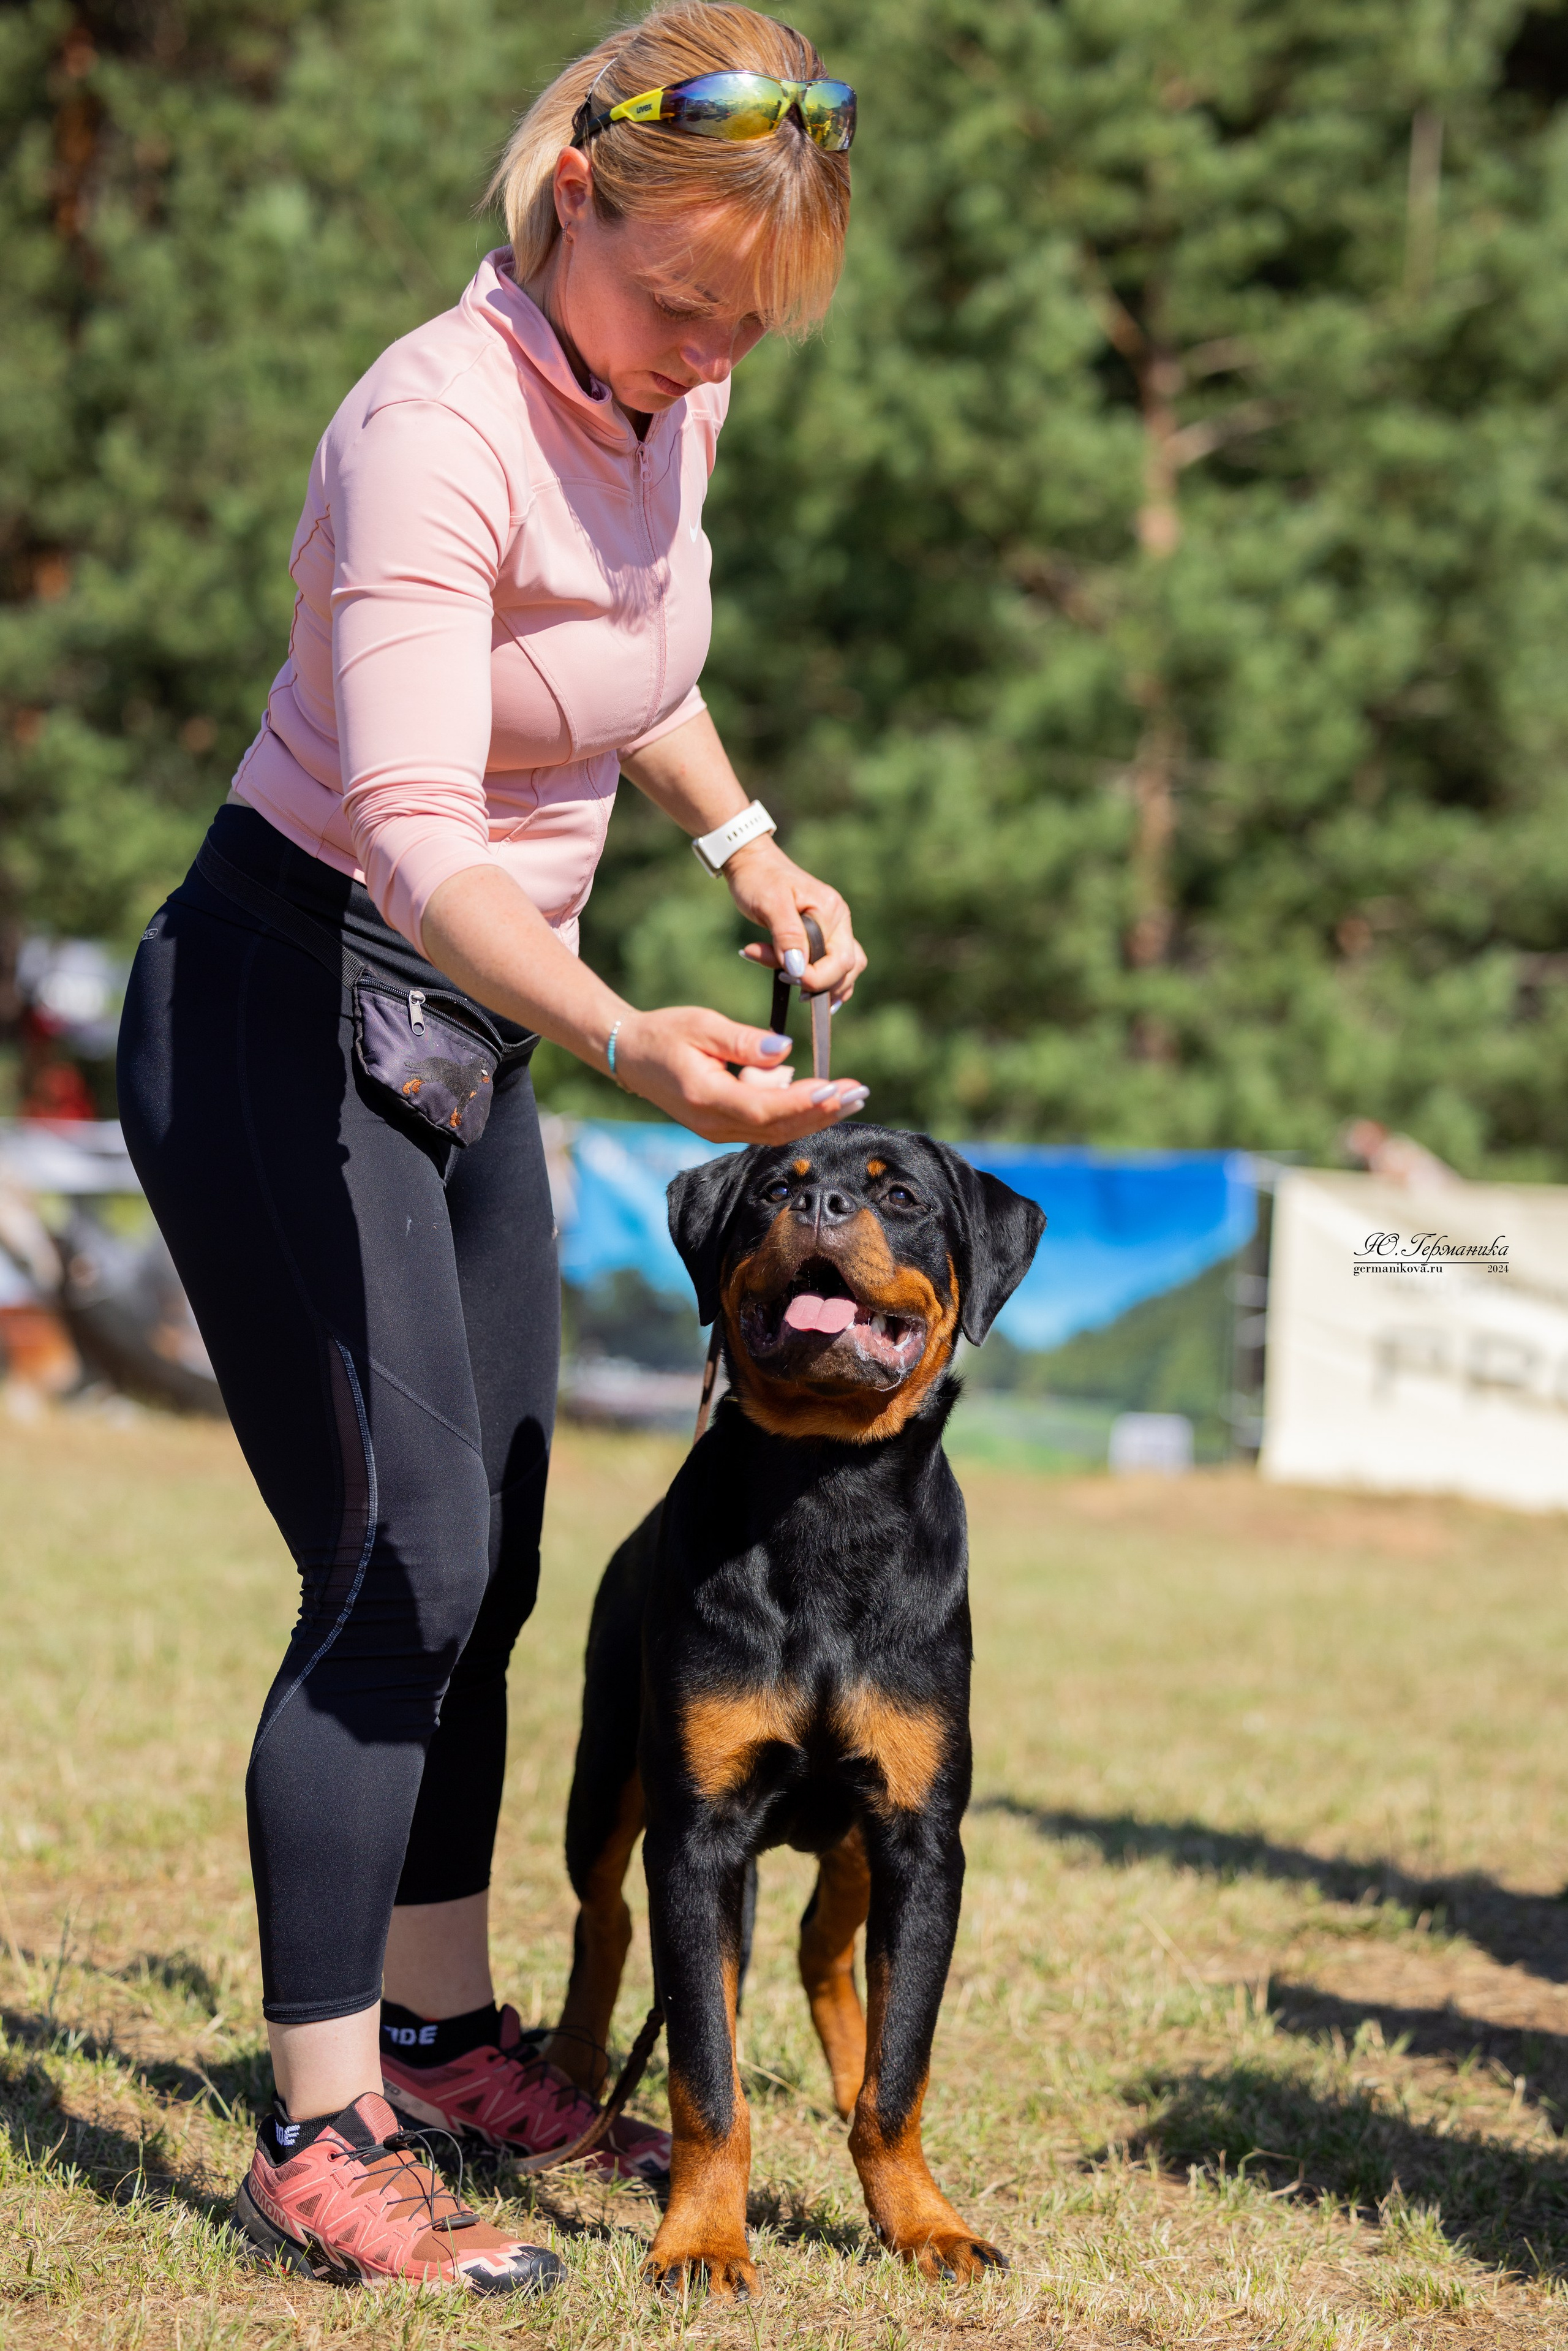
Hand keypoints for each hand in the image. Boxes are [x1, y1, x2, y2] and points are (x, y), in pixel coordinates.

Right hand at [614, 1006, 868, 1144]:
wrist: (630, 1055)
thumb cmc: (665, 1033)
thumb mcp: (702, 1025)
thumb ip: (743, 1041)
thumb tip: (785, 1053)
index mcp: (705, 1097)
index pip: (764, 1108)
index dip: (802, 1102)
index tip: (835, 1088)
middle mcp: (713, 1124)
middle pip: (778, 1128)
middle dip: (822, 1112)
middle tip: (859, 1093)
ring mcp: (718, 1131)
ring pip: (776, 1132)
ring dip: (815, 1116)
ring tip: (851, 1097)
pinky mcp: (723, 1128)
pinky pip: (767, 1127)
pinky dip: (796, 1115)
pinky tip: (820, 1099)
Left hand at [723, 839, 866, 1007]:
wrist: (752, 863)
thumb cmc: (758, 879)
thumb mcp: (770, 904)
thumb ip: (787, 936)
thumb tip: (798, 970)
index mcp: (832, 911)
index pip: (838, 959)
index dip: (815, 977)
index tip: (783, 976)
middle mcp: (839, 921)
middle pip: (848, 967)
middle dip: (820, 984)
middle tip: (786, 983)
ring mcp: (833, 929)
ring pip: (846, 968)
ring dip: (826, 986)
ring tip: (800, 995)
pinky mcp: (822, 936)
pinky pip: (834, 964)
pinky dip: (824, 981)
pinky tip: (808, 990)